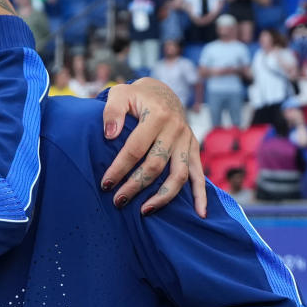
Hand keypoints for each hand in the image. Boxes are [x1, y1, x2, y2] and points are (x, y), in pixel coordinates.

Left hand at [101, 78, 206, 216]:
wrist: (162, 93)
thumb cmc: (136, 97)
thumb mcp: (120, 94)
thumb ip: (112, 111)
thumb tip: (110, 134)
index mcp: (156, 116)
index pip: (135, 148)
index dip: (119, 168)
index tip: (106, 184)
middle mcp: (175, 130)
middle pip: (155, 165)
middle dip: (135, 186)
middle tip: (118, 201)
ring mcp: (187, 141)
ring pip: (178, 175)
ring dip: (162, 196)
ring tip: (144, 211)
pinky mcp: (194, 149)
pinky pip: (199, 175)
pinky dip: (201, 195)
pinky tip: (200, 214)